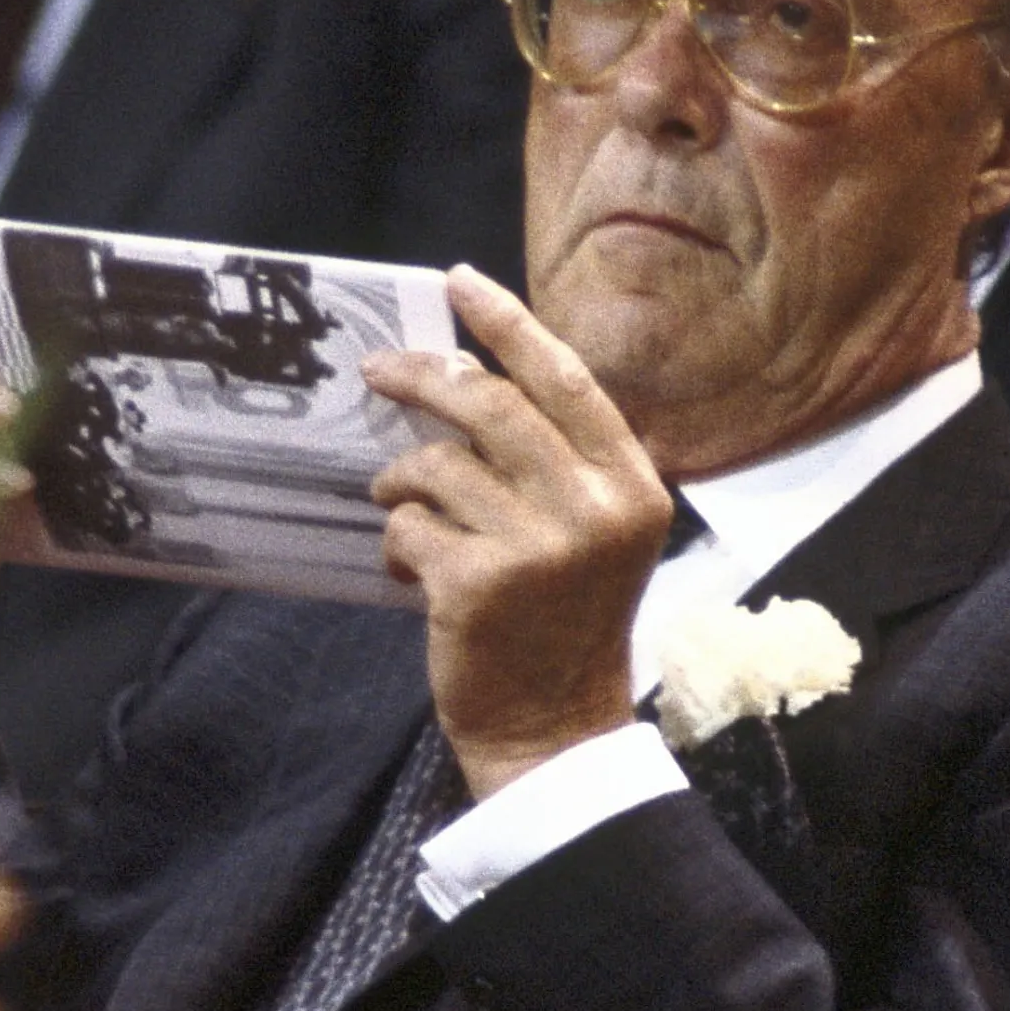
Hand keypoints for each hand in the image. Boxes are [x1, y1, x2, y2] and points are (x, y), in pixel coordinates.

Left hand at [362, 266, 671, 799]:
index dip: (507, 325)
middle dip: (421, 377)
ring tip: (403, 512)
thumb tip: (465, 376)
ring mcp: (539, 547)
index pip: (564, 379)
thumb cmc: (562, 623)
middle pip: (489, 406)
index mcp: (633, 486)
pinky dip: (397, 545)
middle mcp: (595, 509)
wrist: (553, 728)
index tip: (458, 282)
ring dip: (401, 483)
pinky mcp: (479, 583)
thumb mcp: (591, 533)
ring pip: (436, 468)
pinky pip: (408, 527)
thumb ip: (553, 460)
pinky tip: (414, 577)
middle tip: (376, 370)